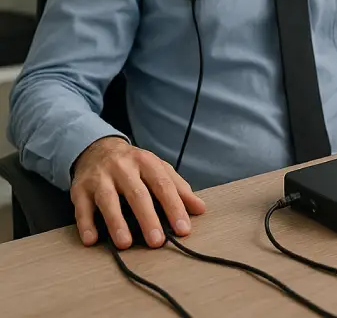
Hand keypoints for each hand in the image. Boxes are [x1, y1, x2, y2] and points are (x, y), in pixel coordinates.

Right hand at [71, 136, 205, 248]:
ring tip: (125, 243)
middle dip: (148, 218)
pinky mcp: (79, 188)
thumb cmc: (134, 165)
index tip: (183, 229)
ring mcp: (100, 177)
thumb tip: (200, 208)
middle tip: (157, 241)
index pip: (164, 185)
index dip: (174, 207)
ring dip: (116, 222)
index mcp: (147, 162)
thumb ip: (179, 188)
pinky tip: (91, 240)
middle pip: (137, 193)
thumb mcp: (158, 170)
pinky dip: (85, 224)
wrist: (97, 149)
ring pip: (108, 200)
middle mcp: (123, 168)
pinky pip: (81, 207)